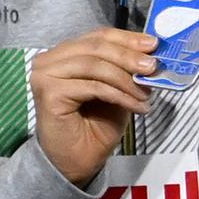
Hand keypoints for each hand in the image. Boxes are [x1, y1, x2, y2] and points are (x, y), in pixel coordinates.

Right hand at [29, 28, 156, 186]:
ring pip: (95, 65)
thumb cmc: (94, 126)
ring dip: (126, 79)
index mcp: (64, 53)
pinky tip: (136, 105)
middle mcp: (49, 60)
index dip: (127, 38)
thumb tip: (150, 52)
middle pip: (96, 47)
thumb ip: (126, 68)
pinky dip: (119, 95)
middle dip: (129, 56)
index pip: (98, 36)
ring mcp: (45, 75)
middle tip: (153, 67)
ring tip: (146, 93)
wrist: (75, 162)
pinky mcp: (49, 93)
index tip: (153, 44)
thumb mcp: (117, 89)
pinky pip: (93, 86)